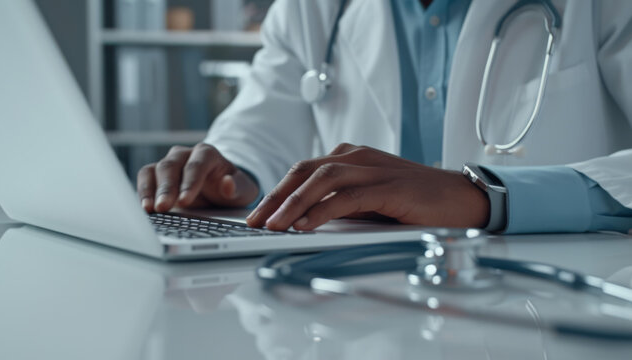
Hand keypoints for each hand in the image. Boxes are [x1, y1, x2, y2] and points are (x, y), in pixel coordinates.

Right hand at [137, 143, 258, 211]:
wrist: (221, 190)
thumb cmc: (233, 188)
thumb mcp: (243, 190)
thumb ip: (237, 187)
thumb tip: (227, 183)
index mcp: (208, 153)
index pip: (197, 165)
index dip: (190, 182)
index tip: (184, 201)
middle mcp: (186, 154)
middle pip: (172, 166)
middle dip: (167, 187)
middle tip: (163, 206)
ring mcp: (170, 163)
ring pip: (155, 170)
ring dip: (150, 190)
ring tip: (150, 209)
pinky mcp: (157, 174)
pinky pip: (145, 178)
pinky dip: (143, 192)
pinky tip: (144, 208)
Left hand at [246, 143, 488, 230]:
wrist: (460, 198)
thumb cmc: (414, 201)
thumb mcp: (368, 201)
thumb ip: (339, 204)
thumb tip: (305, 220)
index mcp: (350, 158)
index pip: (303, 171)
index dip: (276, 192)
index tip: (257, 214)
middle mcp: (357, 157)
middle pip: (304, 171)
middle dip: (275, 196)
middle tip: (253, 220)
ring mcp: (373, 169)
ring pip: (322, 179)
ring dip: (293, 203)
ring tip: (272, 225)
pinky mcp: (389, 187)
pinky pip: (348, 196)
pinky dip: (323, 210)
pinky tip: (305, 225)